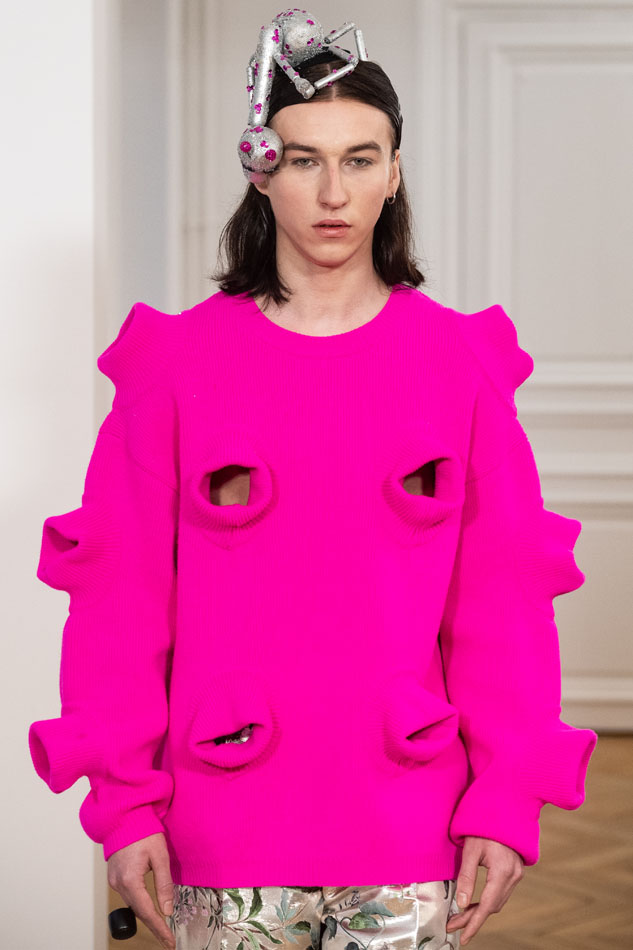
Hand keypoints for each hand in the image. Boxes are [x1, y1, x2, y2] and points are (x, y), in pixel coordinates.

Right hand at [107, 832, 175, 949]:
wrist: (124, 817)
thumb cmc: (143, 832)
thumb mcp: (160, 856)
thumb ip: (164, 884)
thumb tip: (168, 909)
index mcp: (130, 879)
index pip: (146, 911)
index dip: (159, 928)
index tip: (169, 941)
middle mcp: (119, 883)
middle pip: (138, 910)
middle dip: (154, 925)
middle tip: (167, 938)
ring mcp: (114, 880)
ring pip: (133, 903)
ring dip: (146, 914)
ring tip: (161, 926)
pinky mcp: (114, 876)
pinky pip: (128, 894)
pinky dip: (139, 902)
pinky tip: (149, 906)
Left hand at [445, 835, 523, 944]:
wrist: (505, 807)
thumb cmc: (485, 825)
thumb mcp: (471, 849)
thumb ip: (467, 877)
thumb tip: (462, 904)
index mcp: (503, 871)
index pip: (487, 906)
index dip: (474, 923)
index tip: (463, 936)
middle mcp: (514, 876)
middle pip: (493, 906)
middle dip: (473, 918)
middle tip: (453, 925)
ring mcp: (517, 873)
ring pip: (498, 901)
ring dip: (480, 910)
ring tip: (460, 916)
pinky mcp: (515, 870)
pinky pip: (501, 892)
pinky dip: (488, 900)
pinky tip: (475, 902)